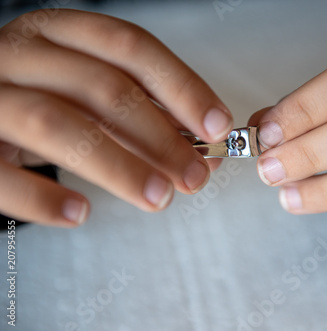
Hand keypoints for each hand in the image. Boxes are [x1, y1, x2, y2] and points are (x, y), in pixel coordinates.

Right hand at [0, 9, 231, 226]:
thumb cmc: (34, 98)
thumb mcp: (83, 93)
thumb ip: (138, 116)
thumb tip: (201, 151)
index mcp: (57, 32)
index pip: (131, 47)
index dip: (181, 86)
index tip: (218, 125)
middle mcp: (20, 53)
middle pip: (102, 88)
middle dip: (159, 136)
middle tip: (195, 175)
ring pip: (55, 123)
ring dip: (118, 166)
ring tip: (158, 197)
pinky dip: (42, 197)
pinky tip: (80, 213)